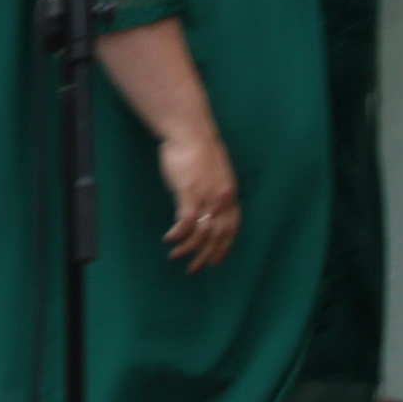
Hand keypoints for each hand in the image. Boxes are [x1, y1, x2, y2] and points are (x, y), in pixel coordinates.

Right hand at [155, 122, 240, 269]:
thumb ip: (213, 190)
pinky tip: (170, 240)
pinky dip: (179, 234)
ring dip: (189, 249)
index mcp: (230, 194)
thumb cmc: (199, 149)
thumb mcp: (214, 173)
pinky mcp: (189, 193)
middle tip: (195, 269)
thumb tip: (206, 203)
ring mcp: (207, 197)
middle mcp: (222, 199)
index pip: (232, 228)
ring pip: (202, 233)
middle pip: (218, 235)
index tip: (215, 260)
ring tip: (176, 257)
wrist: (190, 132)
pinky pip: (186, 222)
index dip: (224, 247)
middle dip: (206, 255)